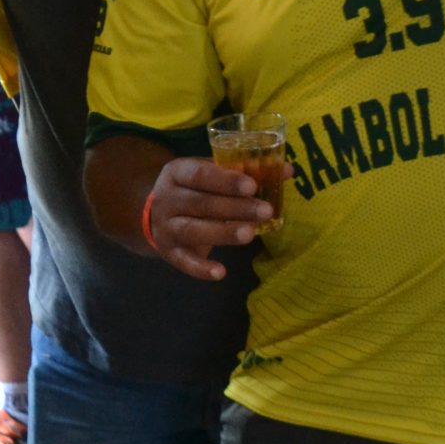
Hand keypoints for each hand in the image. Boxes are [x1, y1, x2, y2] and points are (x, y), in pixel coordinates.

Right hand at [142, 157, 271, 281]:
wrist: (157, 214)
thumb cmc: (195, 189)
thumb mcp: (212, 174)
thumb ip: (245, 172)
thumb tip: (287, 171)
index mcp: (177, 172)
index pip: (200, 174)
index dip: (226, 180)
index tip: (252, 186)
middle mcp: (167, 198)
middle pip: (201, 203)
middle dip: (236, 207)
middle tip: (266, 210)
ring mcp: (165, 226)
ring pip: (193, 231)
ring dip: (223, 233)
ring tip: (250, 235)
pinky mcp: (168, 251)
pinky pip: (184, 262)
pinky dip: (201, 269)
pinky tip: (221, 272)